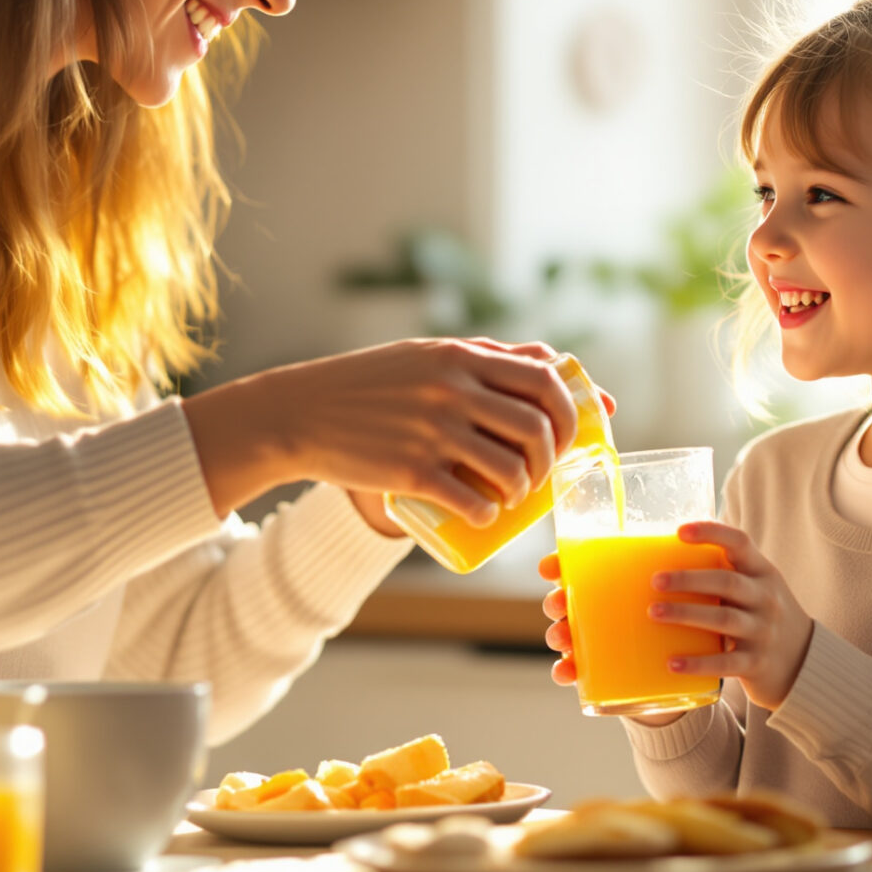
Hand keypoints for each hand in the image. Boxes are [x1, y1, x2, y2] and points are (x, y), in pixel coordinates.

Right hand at [184, 338, 580, 524]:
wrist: (300, 413)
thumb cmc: (371, 385)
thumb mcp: (429, 356)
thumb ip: (487, 356)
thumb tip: (554, 363)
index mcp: (461, 357)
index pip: (544, 379)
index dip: (571, 413)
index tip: (567, 436)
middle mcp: (453, 391)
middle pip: (538, 428)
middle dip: (553, 459)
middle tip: (541, 474)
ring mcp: (433, 433)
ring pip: (512, 469)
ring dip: (524, 491)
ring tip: (512, 496)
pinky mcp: (412, 473)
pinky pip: (473, 501)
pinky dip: (490, 515)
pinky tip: (486, 516)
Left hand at [647, 522, 814, 710]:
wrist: (804, 661)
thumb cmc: (764, 617)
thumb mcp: (756, 589)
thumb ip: (725, 576)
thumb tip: (665, 564)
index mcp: (763, 573)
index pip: (740, 543)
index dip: (711, 533)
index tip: (680, 532)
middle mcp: (766, 599)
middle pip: (727, 582)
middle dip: (688, 579)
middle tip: (655, 580)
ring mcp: (763, 631)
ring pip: (724, 619)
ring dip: (686, 614)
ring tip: (654, 613)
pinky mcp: (757, 663)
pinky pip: (725, 662)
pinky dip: (698, 663)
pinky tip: (673, 664)